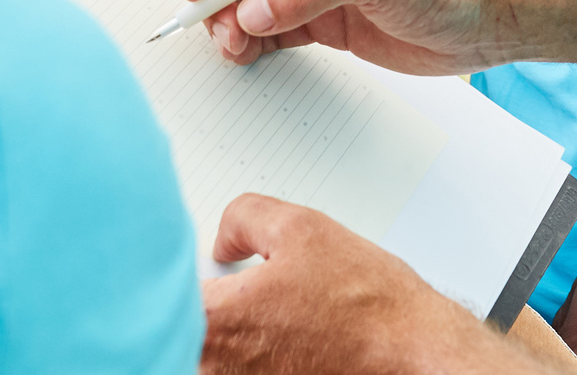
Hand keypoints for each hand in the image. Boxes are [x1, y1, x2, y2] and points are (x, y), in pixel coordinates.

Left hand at [201, 196, 513, 374]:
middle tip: (238, 281)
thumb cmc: (368, 308)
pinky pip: (238, 368)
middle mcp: (220, 368)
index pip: (163, 291)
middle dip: (206, 298)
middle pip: (181, 326)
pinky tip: (290, 335)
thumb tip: (225, 237)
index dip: (177, 266)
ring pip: (208, 352)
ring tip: (276, 310)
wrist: (413, 356)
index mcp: (217, 322)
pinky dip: (255, 351)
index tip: (201, 258)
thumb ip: (243, 218)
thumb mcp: (302, 228)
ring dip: (231, 327)